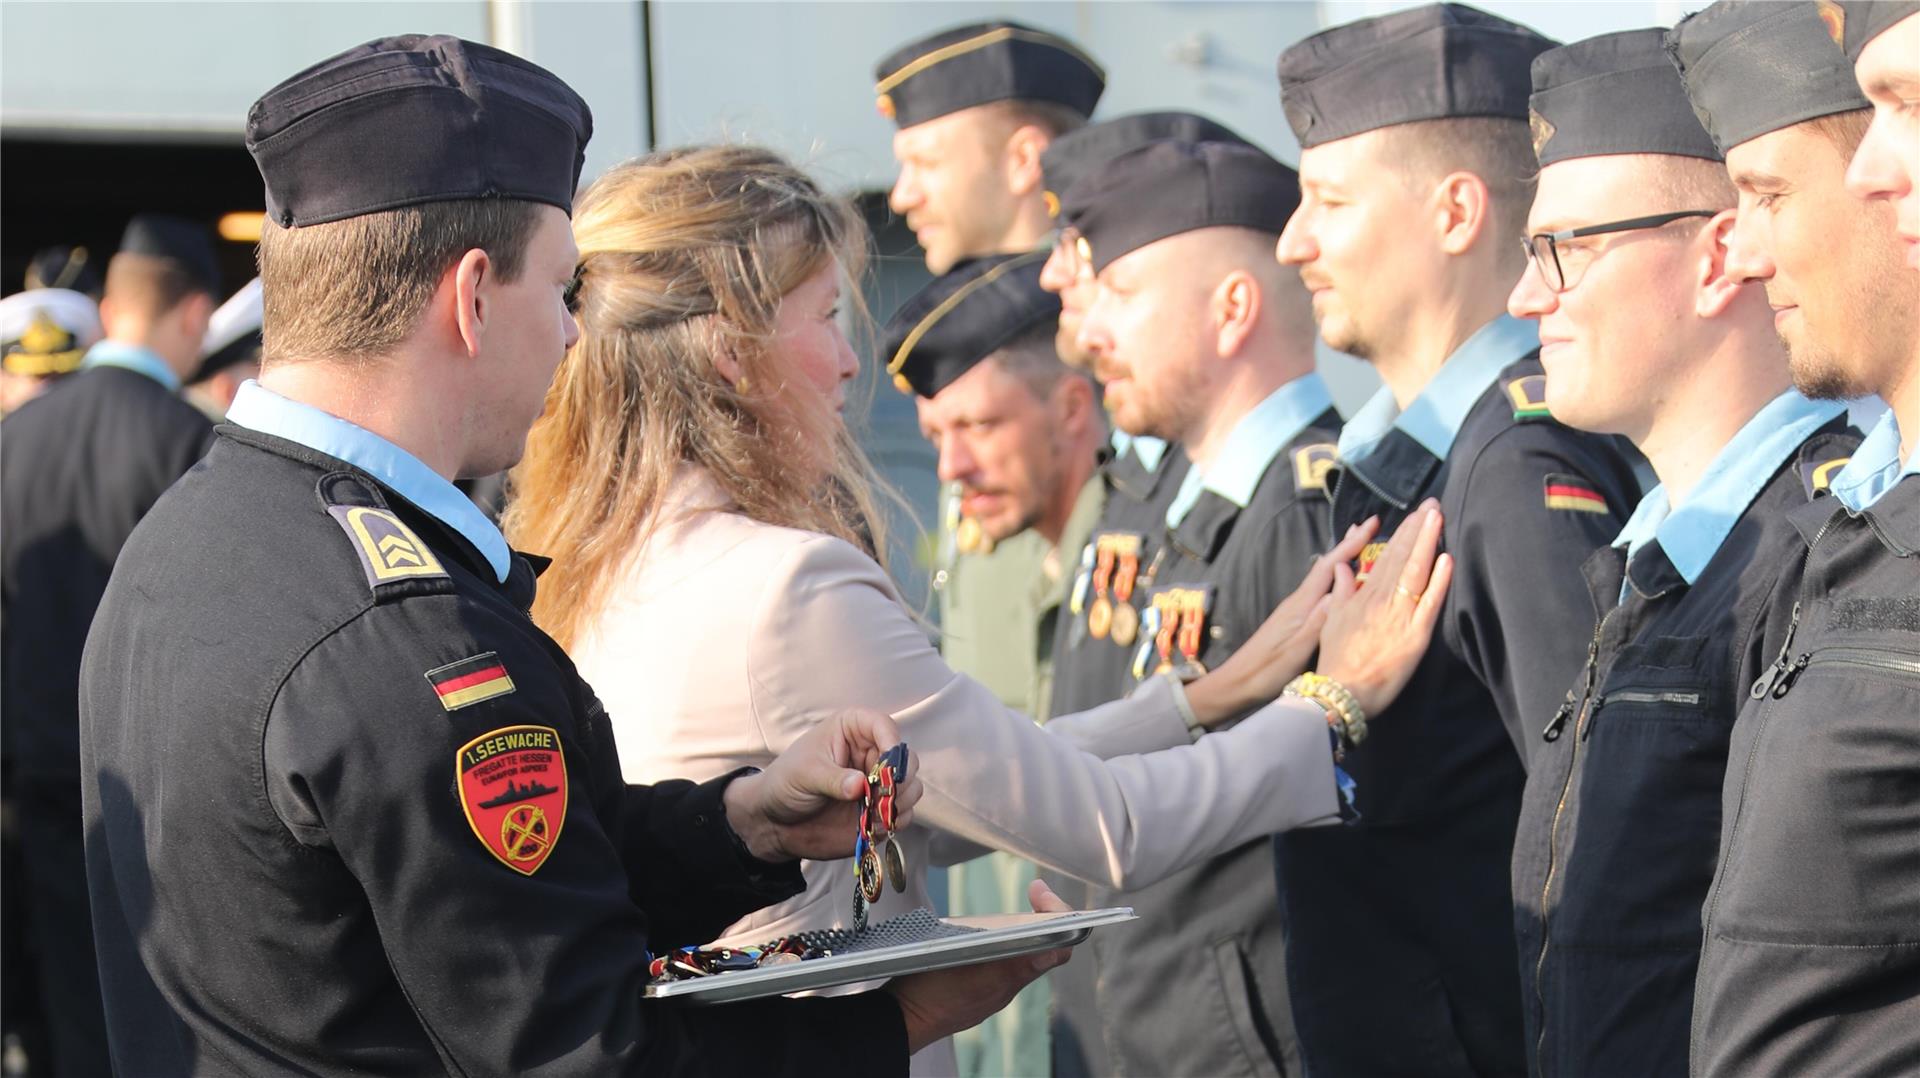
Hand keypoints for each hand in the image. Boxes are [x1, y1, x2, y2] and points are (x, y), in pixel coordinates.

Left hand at [722, 708, 922, 862]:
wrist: (776, 822)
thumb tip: (860, 786)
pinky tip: (872, 826)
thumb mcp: (805, 774)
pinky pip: (903, 814)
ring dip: (899, 802)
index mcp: (852, 731)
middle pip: (906, 759)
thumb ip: (834, 779)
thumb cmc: (786, 783)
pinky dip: (894, 821)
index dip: (892, 743)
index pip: (884, 726)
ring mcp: (878, 784)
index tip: (889, 767)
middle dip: (899, 779)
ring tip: (874, 813)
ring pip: (911, 788)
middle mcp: (871, 754)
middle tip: (880, 796)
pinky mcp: (880, 811)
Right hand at [886, 879, 1074, 1053]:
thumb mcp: (975, 974)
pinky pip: (996, 960)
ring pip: (1018, 952)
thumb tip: (1054, 953)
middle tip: (1033, 890)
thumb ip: (1015, 965)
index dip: (1058, 917)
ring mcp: (988, 985)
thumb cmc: (931, 994)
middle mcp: (1005, 983)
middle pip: (1041, 947)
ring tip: (1011, 907)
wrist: (899, 1018)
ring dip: (1020, 929)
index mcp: (1010, 978)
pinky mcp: (972, 985)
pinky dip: (999, 942)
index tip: (1041, 892)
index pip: (1056, 949)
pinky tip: (982, 932)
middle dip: (1041, 916)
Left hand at [1184, 518, 1381, 725]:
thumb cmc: (1267, 670)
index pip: (1330, 566)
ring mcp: (1294, 610)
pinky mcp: (1293, 621)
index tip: (1371, 524)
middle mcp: (1298, 601)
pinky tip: (1341, 584)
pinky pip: (1320, 592)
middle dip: (1347, 545)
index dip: (1351, 544)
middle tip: (1368, 526)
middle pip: (1326, 566)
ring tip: (1360, 548)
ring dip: (1342, 560)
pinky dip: (1335, 580)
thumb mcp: (1297, 649)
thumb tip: (1342, 591)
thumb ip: (1319, 621)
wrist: (1237, 683)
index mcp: (1301, 604)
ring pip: (1324, 578)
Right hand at [1317, 499, 1452, 716]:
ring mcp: (1399, 617)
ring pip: (1415, 572)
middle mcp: (1382, 601)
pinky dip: (1439, 581)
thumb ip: (1341, 592)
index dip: (1402, 533)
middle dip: (1418, 528)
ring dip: (1427, 542)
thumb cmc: (1336, 661)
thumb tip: (1342, 566)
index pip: (1386, 557)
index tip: (1415, 514)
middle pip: (1402, 557)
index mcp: (1363, 596)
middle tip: (1433, 504)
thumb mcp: (1332, 621)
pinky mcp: (1414, 637)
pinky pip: (1429, 604)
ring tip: (1438, 518)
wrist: (1340, 693)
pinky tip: (1447, 559)